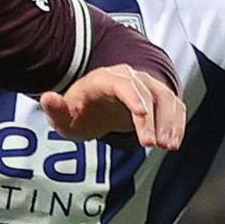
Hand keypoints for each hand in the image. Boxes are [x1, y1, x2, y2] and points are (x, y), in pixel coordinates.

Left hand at [42, 66, 185, 149]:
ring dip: (169, 121)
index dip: (133, 97)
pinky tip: (174, 142)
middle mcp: (130, 78)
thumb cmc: (79, 112)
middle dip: (153, 118)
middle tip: (154, 144)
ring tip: (169, 146)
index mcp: (105, 79)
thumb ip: (55, 109)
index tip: (141, 116)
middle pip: (147, 92)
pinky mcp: (159, 98)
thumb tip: (47, 98)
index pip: (123, 83)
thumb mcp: (63, 115)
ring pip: (165, 98)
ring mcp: (147, 86)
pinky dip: (177, 123)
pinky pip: (174, 106)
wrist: (94, 108)